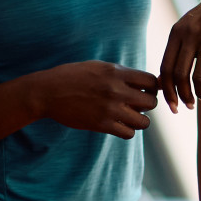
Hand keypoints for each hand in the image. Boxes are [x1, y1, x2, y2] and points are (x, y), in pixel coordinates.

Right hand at [32, 61, 158, 138]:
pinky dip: (127, 131)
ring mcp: (109, 109)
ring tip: (129, 117)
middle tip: (137, 105)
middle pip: (151, 102)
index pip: (152, 82)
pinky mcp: (101, 124)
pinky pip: (128, 133)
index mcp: (116, 72)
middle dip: (147, 105)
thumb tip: (142, 81)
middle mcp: (116, 90)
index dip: (152, 88)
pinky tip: (119, 125)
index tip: (144, 91)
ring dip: (139, 120)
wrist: (48, 92)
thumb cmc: (72, 76)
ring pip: (144, 122)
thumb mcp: (98, 66)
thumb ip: (120, 73)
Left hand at [157, 2, 200, 112]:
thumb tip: (163, 83)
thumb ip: (174, 52)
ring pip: (198, 78)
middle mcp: (190, 36)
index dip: (167, 90)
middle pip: (179, 76)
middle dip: (182, 96)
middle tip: (187, 107)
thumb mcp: (185, 30)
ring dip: (200, 93)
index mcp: (176, 33)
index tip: (171, 105)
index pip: (165, 68)